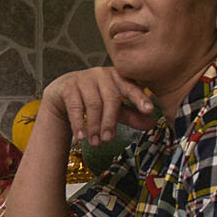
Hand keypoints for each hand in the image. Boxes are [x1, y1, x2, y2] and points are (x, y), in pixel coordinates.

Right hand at [41, 66, 157, 146]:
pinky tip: (81, 136)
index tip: (149, 110)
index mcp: (118, 77)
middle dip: (110, 121)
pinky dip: (78, 123)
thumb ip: (132, 115)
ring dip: (94, 126)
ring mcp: (85, 79)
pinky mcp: (69, 87)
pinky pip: (75, 107)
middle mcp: (102, 74)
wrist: (64, 93)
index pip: (131, 87)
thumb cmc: (95, 99)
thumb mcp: (115, 107)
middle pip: (111, 98)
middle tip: (108, 139)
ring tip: (95, 142)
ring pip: (93, 104)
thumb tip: (152, 124)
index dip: (140, 98)